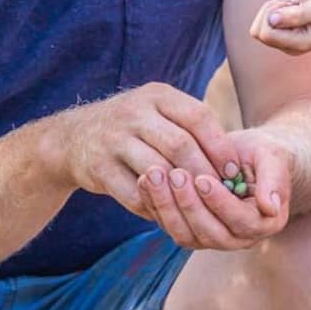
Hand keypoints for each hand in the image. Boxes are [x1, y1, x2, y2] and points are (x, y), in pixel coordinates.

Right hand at [58, 82, 241, 219]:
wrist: (74, 137)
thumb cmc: (133, 127)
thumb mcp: (158, 111)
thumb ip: (191, 127)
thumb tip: (235, 165)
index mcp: (157, 95)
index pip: (199, 117)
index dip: (221, 146)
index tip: (235, 173)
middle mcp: (134, 112)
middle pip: (180, 145)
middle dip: (205, 174)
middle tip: (222, 197)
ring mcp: (114, 139)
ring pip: (158, 170)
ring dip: (181, 193)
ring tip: (198, 208)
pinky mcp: (99, 167)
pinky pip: (134, 193)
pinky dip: (154, 207)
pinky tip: (168, 214)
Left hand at [136, 126, 292, 249]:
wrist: (244, 155)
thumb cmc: (262, 154)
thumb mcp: (273, 157)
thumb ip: (275, 180)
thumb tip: (271, 207)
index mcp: (264, 223)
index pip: (241, 221)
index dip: (220, 203)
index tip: (201, 178)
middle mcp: (238, 238)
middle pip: (210, 233)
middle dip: (189, 205)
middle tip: (173, 174)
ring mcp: (211, 237)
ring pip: (185, 234)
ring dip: (166, 206)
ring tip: (153, 175)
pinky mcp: (189, 229)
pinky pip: (169, 224)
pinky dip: (154, 204)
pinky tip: (144, 179)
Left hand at [248, 0, 310, 54]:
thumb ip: (296, 16)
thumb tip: (272, 20)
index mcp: (297, 45)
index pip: (264, 34)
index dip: (270, 14)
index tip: (293, 4)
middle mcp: (289, 47)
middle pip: (257, 32)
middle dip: (268, 11)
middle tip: (292, 3)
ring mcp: (287, 42)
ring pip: (260, 26)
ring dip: (273, 8)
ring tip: (297, 4)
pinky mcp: (287, 34)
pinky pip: (267, 22)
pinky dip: (276, 9)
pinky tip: (296, 6)